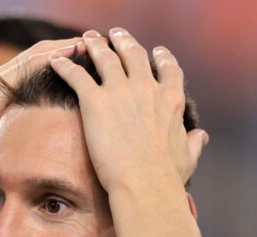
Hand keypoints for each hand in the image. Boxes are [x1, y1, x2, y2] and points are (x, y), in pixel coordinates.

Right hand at [0, 37, 86, 183]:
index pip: (44, 72)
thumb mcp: (5, 150)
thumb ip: (22, 145)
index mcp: (9, 97)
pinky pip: (28, 64)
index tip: (96, 65)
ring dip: (67, 46)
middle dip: (72, 50)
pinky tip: (73, 49)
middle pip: (45, 57)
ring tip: (93, 41)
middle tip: (102, 45)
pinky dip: (52, 54)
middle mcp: (4, 84)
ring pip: (40, 54)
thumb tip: (44, 163)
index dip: (70, 65)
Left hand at [48, 28, 208, 193]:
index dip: (163, 58)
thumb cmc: (165, 176)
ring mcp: (120, 91)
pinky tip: (55, 60)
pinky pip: (77, 75)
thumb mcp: (187, 157)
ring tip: (87, 39)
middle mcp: (147, 88)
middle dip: (124, 42)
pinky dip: (65, 66)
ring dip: (95, 46)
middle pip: (135, 55)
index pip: (169, 70)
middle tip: (115, 34)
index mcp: (171, 100)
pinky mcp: (95, 101)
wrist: (143, 181)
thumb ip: (194, 143)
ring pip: (106, 58)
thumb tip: (201, 136)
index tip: (158, 51)